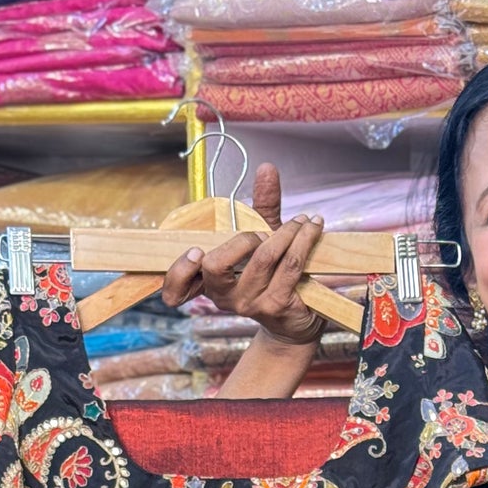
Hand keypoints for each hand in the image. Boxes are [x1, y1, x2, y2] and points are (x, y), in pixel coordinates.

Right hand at [160, 163, 325, 348]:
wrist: (296, 319)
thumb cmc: (272, 276)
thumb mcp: (259, 240)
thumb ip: (258, 207)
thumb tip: (266, 168)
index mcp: (208, 283)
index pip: (175, 288)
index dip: (179, 272)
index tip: (196, 252)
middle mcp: (224, 297)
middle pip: (215, 265)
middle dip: (242, 239)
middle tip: (263, 233)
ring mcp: (250, 304)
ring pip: (263, 258)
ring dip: (288, 231)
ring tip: (303, 221)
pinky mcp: (277, 306)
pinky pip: (290, 264)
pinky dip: (304, 239)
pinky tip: (312, 227)